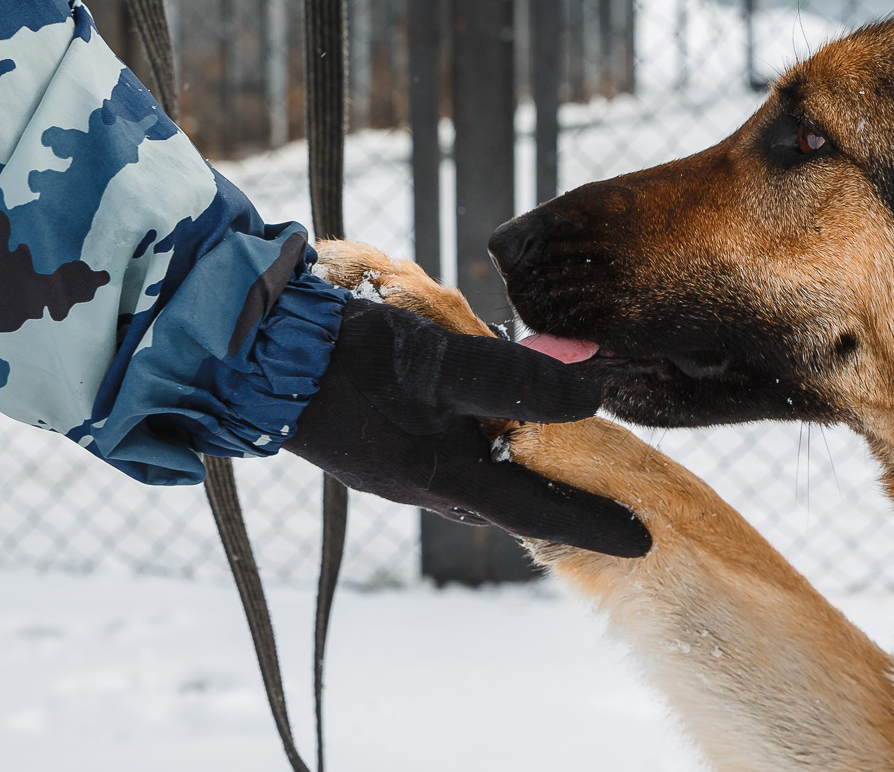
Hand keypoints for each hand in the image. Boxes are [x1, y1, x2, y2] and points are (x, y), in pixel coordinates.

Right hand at [285, 298, 651, 557]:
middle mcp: (422, 483)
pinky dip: (474, 435)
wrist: (249, 353)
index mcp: (444, 478)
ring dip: (513, 463)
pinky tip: (474, 409)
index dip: (594, 525)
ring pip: (472, 472)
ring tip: (550, 448)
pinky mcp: (371, 439)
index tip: (644, 541)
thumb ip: (517, 381)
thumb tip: (592, 396)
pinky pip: (441, 448)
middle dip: (556, 499)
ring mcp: (392, 463)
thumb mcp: (442, 363)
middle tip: (607, 495)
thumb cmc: (349, 359)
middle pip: (507, 497)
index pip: (540, 513)